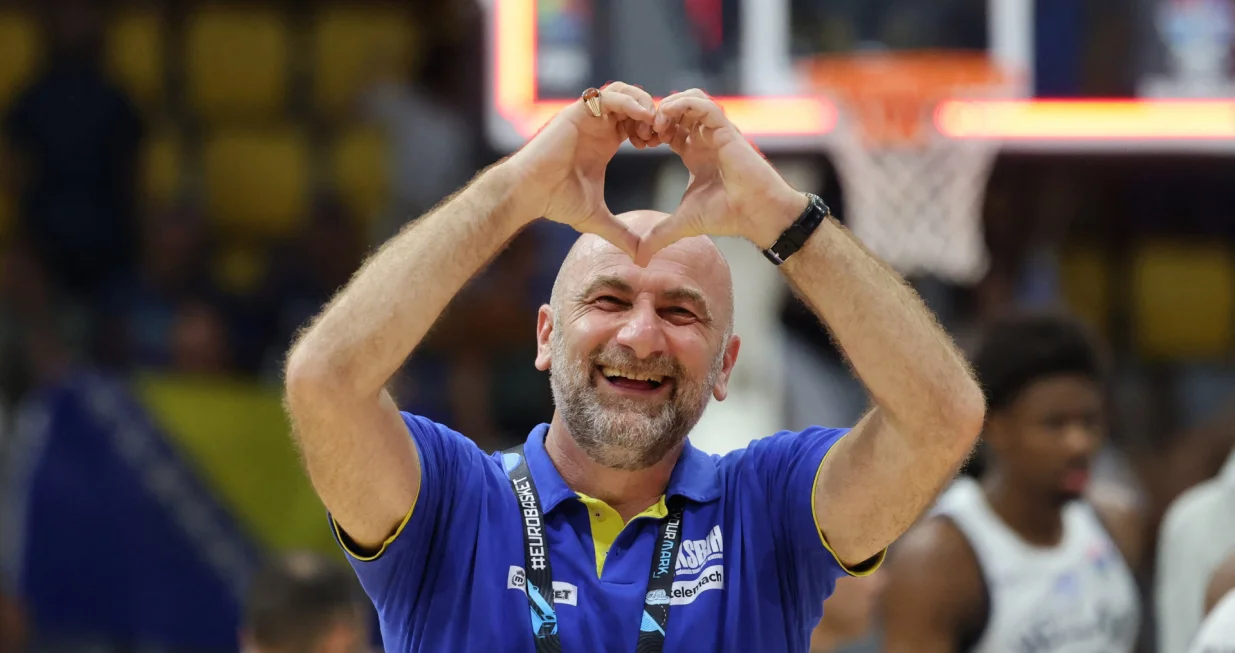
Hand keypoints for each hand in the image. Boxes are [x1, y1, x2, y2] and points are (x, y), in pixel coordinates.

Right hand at [506, 82, 661, 258]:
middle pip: (635, 102)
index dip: (655, 129)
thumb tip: (641, 259)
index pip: (638, 122)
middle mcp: (598, 125)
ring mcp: (588, 116)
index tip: (667, 145)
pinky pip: (609, 96)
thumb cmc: (556, 202)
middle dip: (654, 114)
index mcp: (606, 141)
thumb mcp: (597, 218)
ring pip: (624, 92)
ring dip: (643, 104)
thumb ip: (621, 234)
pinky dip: (629, 102)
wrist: (529, 193)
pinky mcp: (577, 112)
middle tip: (664, 133)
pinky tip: (642, 118)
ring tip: (654, 124)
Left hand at [635, 89, 808, 265]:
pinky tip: (666, 118)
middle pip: (676, 109)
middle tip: (641, 130)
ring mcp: (716, 132)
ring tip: (655, 124)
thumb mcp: (684, 223)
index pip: (669, 129)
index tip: (636, 143)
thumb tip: (638, 258)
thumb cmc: (728, 215)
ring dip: (668, 106)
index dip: (650, 131)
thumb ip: (660, 235)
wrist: (757, 215)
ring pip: (689, 99)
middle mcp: (705, 139)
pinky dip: (682, 104)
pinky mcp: (726, 129)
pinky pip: (702, 104)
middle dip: (655, 115)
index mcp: (695, 153)